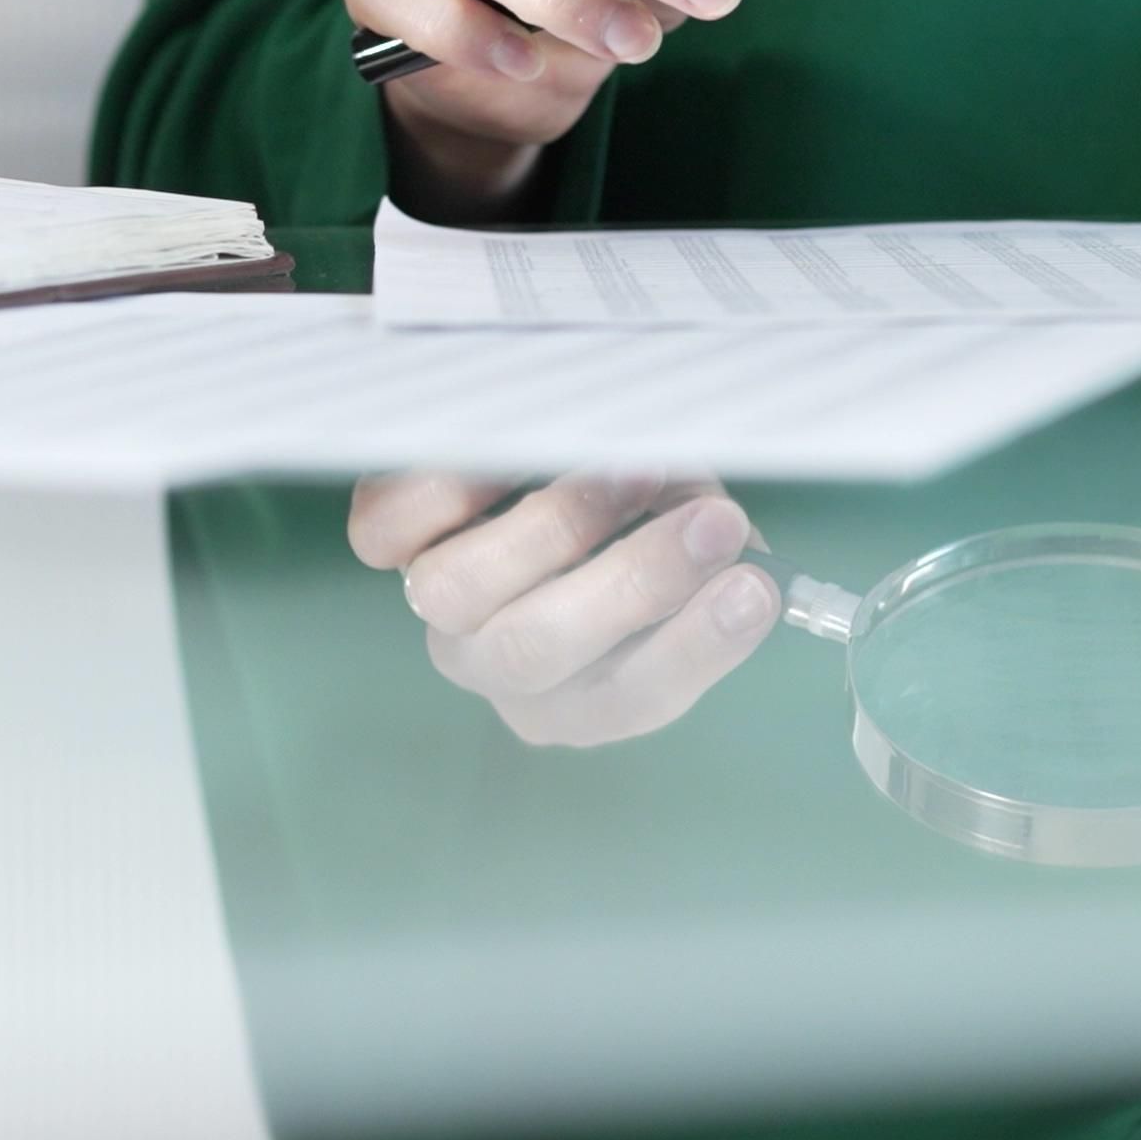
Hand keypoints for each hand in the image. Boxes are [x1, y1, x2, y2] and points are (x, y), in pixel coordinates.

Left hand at [348, 468, 780, 747]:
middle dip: (637, 584)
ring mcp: (436, 606)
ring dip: (555, 526)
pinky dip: (452, 485)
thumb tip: (739, 560)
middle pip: (536, 650)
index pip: (633, 696)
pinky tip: (523, 443)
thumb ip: (714, 554)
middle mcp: (498, 663)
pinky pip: (390, 530)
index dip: (695, 648)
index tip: (755, 588)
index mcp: (585, 691)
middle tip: (715, 518)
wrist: (555, 442)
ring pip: (459, 593)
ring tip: (633, 464)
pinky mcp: (385, 539)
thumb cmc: (648, 501)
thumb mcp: (696, 528)